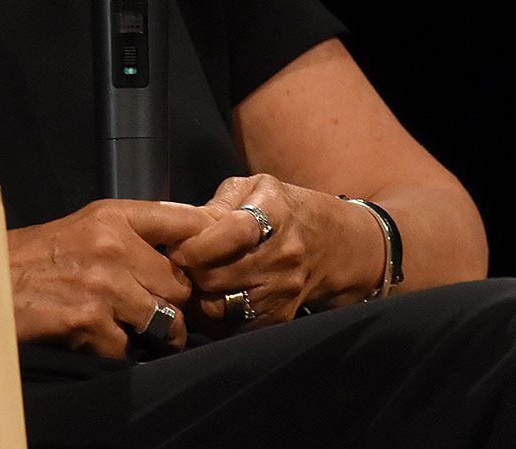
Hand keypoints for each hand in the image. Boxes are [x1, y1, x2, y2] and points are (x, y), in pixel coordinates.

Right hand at [5, 199, 213, 359]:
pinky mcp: (89, 322)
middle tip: (161, 313)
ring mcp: (102, 285)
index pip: (184, 220)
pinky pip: (131, 348)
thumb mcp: (85, 226)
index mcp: (113, 217)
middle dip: (175, 304)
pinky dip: (119, 352)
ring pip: (166, 320)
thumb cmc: (35, 258)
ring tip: (138, 334)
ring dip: (157, 335)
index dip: (207, 243)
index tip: (211, 262)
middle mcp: (112, 246)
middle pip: (181, 283)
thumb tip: (186, 248)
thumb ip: (132, 232)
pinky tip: (99, 341)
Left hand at [166, 175, 378, 332]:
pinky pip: (235, 327)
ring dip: (197, 298)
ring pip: (222, 306)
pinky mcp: (281, 316)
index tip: (177, 248)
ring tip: (189, 284)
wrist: (339, 245)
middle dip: (189, 273)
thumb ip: (219, 203)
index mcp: (274, 213)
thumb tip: (184, 227)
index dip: (197, 245)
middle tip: (176, 267)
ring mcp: (283, 289)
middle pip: (218, 276)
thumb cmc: (287, 209)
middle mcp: (282, 254)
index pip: (230, 234)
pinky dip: (214, 319)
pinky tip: (208, 301)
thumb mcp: (257, 187)